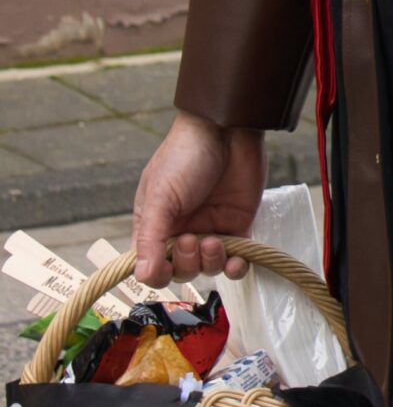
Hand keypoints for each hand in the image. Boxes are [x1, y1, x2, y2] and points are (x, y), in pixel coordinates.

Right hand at [132, 114, 265, 285]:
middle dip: (186, 263)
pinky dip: (237, 267)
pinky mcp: (237, 226)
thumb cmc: (185, 156)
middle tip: (192, 240)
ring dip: (211, 262)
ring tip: (215, 241)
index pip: (151, 265)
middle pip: (181, 270)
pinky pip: (237, 260)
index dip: (158, 273)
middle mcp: (181, 230)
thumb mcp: (160, 196)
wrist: (227, 131)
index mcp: (155, 224)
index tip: (164, 264)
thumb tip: (140, 275)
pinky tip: (238, 260)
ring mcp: (210, 229)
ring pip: (208, 268)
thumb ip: (151, 237)